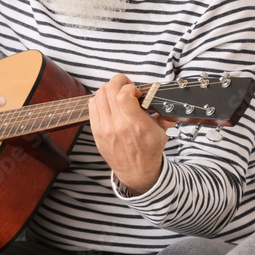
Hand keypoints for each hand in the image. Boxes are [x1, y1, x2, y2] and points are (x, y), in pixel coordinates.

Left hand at [89, 74, 168, 194]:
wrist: (136, 172)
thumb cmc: (149, 151)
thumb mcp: (161, 131)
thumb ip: (161, 111)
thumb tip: (157, 93)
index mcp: (136, 125)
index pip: (124, 95)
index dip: (129, 87)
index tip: (136, 91)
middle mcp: (118, 126)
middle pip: (109, 90)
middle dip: (119, 82)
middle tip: (127, 87)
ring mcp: (104, 128)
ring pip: (99, 95)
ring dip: (110, 90)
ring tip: (118, 94)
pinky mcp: (96, 131)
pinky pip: (92, 105)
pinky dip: (100, 99)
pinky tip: (110, 103)